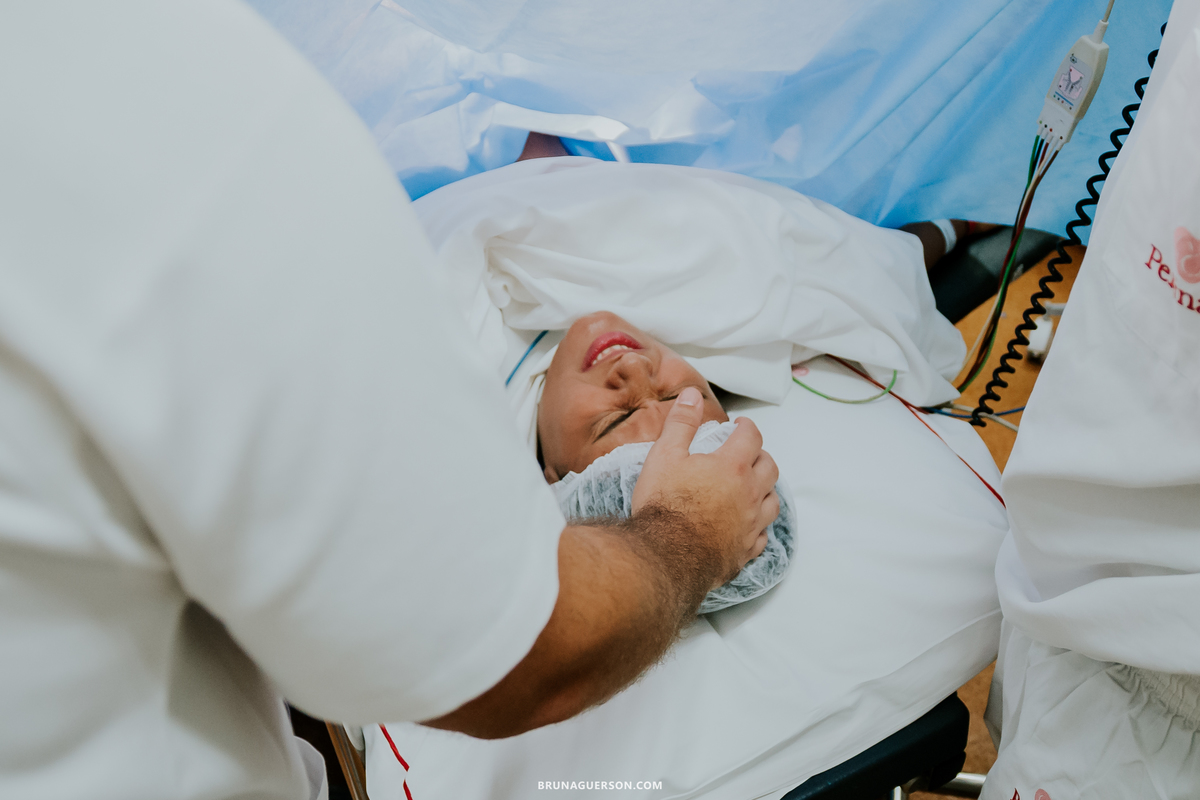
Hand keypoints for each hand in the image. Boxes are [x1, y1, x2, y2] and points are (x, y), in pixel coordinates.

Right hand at [632, 387, 778, 588]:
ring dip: (765, 489)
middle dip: (760, 455)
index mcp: (733, 466)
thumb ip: (682, 423)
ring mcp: (751, 524)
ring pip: (773, 501)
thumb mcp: (664, 455)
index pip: (752, 437)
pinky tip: (749, 523)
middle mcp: (750, 494)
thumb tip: (692, 395)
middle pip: (769, 467)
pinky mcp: (746, 550)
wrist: (665, 556)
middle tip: (747, 453)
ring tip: (753, 486)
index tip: (740, 425)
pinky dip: (759, 524)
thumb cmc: (663, 505)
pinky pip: (763, 534)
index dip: (747, 427)